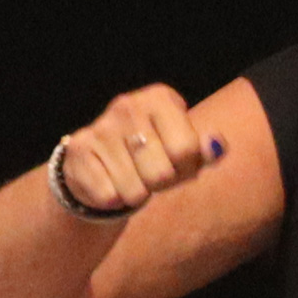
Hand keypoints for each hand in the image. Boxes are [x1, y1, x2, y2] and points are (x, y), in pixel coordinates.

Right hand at [55, 84, 230, 217]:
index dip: (186, 168)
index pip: (187, 150)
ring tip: (129, 177)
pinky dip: (113, 199)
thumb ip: (204, 150)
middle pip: (162, 174)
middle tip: (149, 173)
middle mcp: (129, 106)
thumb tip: (218, 147)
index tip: (174, 162)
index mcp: (161, 98)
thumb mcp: (183, 150)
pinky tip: (108, 181)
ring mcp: (101, 127)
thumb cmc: (152, 156)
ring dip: (136, 194)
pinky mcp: (79, 151)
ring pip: (135, 191)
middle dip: (161, 184)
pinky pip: (109, 196)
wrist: (100, 164)